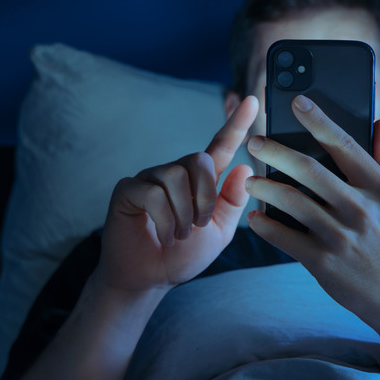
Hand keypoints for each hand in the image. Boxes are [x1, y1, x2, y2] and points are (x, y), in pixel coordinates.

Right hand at [96, 96, 258, 294]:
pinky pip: (152, 193)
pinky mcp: (127, 190)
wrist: (150, 279)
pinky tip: (164, 236)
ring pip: (175, 177)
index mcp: (199, 180)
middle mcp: (174, 172)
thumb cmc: (182, 255)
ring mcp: (149, 178)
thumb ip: (231, 203)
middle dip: (205, 197)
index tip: (252, 100)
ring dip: (184, 213)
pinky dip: (165, 220)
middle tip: (198, 226)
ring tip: (180, 235)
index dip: (236, 124)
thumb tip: (243, 169)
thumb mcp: (218, 232)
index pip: (220, 145)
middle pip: (198, 160)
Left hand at [244, 95, 379, 328]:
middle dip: (277, 151)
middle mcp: (361, 209)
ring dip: (265, 188)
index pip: (344, 145)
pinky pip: (285, 238)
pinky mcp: (324, 262)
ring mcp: (341, 236)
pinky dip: (266, 226)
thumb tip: (379, 122)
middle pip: (310, 170)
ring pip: (292, 202)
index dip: (319, 120)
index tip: (297, 102)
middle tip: (254, 142)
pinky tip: (255, 217)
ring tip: (250, 181)